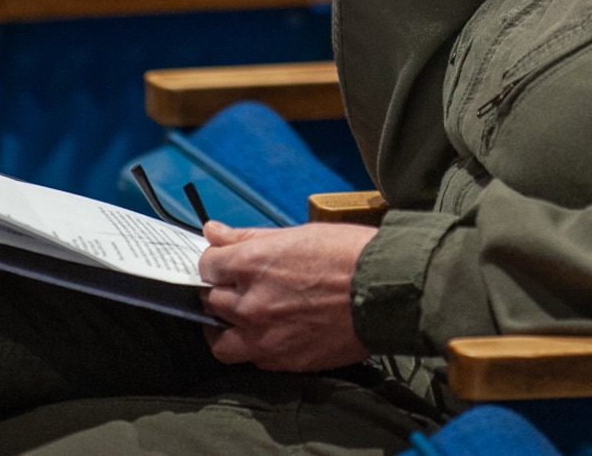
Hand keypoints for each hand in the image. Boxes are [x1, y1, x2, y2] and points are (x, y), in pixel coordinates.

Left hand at [198, 220, 378, 371]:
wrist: (385, 291)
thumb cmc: (349, 255)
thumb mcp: (296, 234)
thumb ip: (247, 236)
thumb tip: (214, 231)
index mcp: (251, 264)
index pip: (206, 265)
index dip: (216, 262)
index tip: (226, 262)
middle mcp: (250, 303)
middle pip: (211, 300)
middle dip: (222, 290)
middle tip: (240, 286)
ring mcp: (265, 336)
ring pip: (221, 340)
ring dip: (226, 327)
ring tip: (242, 318)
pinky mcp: (284, 360)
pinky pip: (252, 359)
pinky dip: (254, 346)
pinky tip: (270, 333)